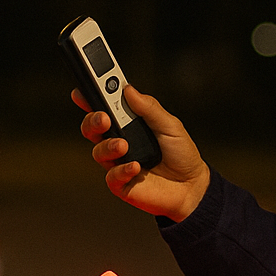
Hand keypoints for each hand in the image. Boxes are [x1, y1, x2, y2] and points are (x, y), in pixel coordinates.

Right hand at [73, 85, 210, 221]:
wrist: (192, 186)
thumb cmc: (180, 154)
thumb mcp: (170, 125)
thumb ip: (149, 108)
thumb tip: (128, 89)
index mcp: (128, 123)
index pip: (105, 107)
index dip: (91, 97)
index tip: (83, 89)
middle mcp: (119, 141)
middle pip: (92, 128)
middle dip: (92, 120)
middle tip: (103, 118)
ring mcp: (118, 162)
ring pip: (98, 151)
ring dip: (108, 146)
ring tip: (123, 145)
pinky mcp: (121, 183)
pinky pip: (111, 176)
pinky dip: (121, 170)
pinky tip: (135, 166)